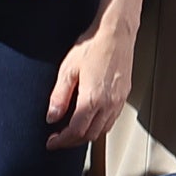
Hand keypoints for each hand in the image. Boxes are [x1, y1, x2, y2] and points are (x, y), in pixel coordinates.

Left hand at [43, 22, 133, 151]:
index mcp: (93, 99)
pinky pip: (112, 120)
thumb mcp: (68, 70)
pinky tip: (89, 120)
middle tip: (58, 139)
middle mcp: (109, 104)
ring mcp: (119, 101)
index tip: (51, 142)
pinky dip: (99, 126)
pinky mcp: (124, 96)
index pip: (76, 131)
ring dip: (86, 135)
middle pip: (90, 135)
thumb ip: (59, 96)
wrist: (115, 33)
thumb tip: (52, 116)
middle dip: (72, 141)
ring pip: (103, 130)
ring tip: (71, 132)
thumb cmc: (92, 46)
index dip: (62, 140)